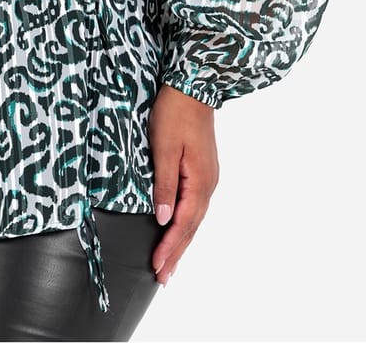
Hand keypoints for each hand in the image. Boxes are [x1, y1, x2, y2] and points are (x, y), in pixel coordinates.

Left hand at [148, 83, 219, 285]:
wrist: (193, 86)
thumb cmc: (175, 113)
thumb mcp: (164, 148)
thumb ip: (164, 184)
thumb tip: (162, 219)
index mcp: (199, 182)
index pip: (183, 224)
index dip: (169, 248)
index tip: (157, 269)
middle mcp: (207, 184)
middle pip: (191, 226)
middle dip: (176, 253)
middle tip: (163, 278)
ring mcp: (207, 177)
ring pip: (194, 217)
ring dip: (181, 241)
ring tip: (169, 263)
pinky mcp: (203, 170)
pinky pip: (194, 205)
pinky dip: (185, 223)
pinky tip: (178, 229)